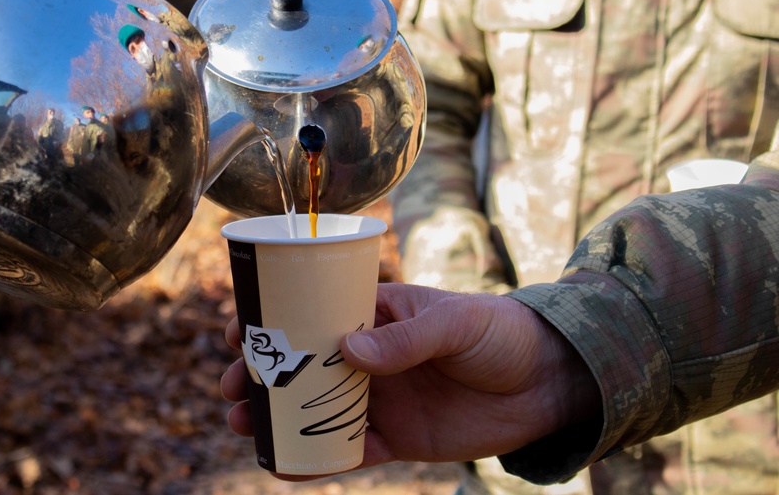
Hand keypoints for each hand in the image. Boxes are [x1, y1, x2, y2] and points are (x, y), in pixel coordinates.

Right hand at [221, 284, 600, 479]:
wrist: (548, 384)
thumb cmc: (500, 332)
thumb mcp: (455, 322)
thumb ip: (407, 337)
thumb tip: (350, 351)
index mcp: (374, 314)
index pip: (310, 312)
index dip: (270, 320)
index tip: (236, 330)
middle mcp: (367, 356)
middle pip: (299, 366)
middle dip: (260, 375)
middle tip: (230, 387)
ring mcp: (379, 398)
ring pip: (313, 409)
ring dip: (277, 418)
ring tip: (245, 426)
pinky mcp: (396, 438)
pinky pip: (348, 450)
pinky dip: (316, 460)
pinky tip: (287, 466)